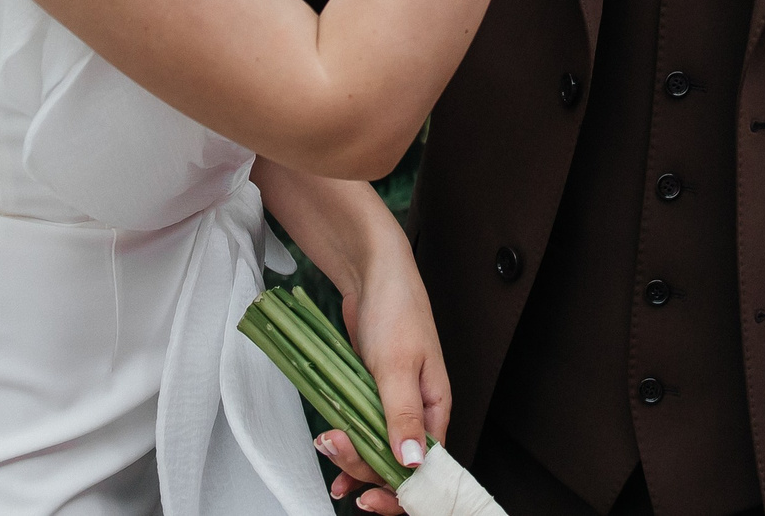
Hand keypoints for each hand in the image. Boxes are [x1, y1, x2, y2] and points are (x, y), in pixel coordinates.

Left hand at [315, 254, 448, 514]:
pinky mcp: (370, 396)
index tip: (372, 499)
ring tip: (328, 447)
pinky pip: (361, 433)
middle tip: (337, 448)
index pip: (428, 469)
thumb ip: (403, 415)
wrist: (372, 272)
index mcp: (436, 408)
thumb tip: (414, 461)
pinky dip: (347, 448)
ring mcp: (391, 405)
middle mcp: (417, 412)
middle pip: (396, 465)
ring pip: (376, 452)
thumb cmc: (397, 307)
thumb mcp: (397, 364)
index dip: (402, 491)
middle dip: (366, 468)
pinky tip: (333, 455)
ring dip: (352, 459)